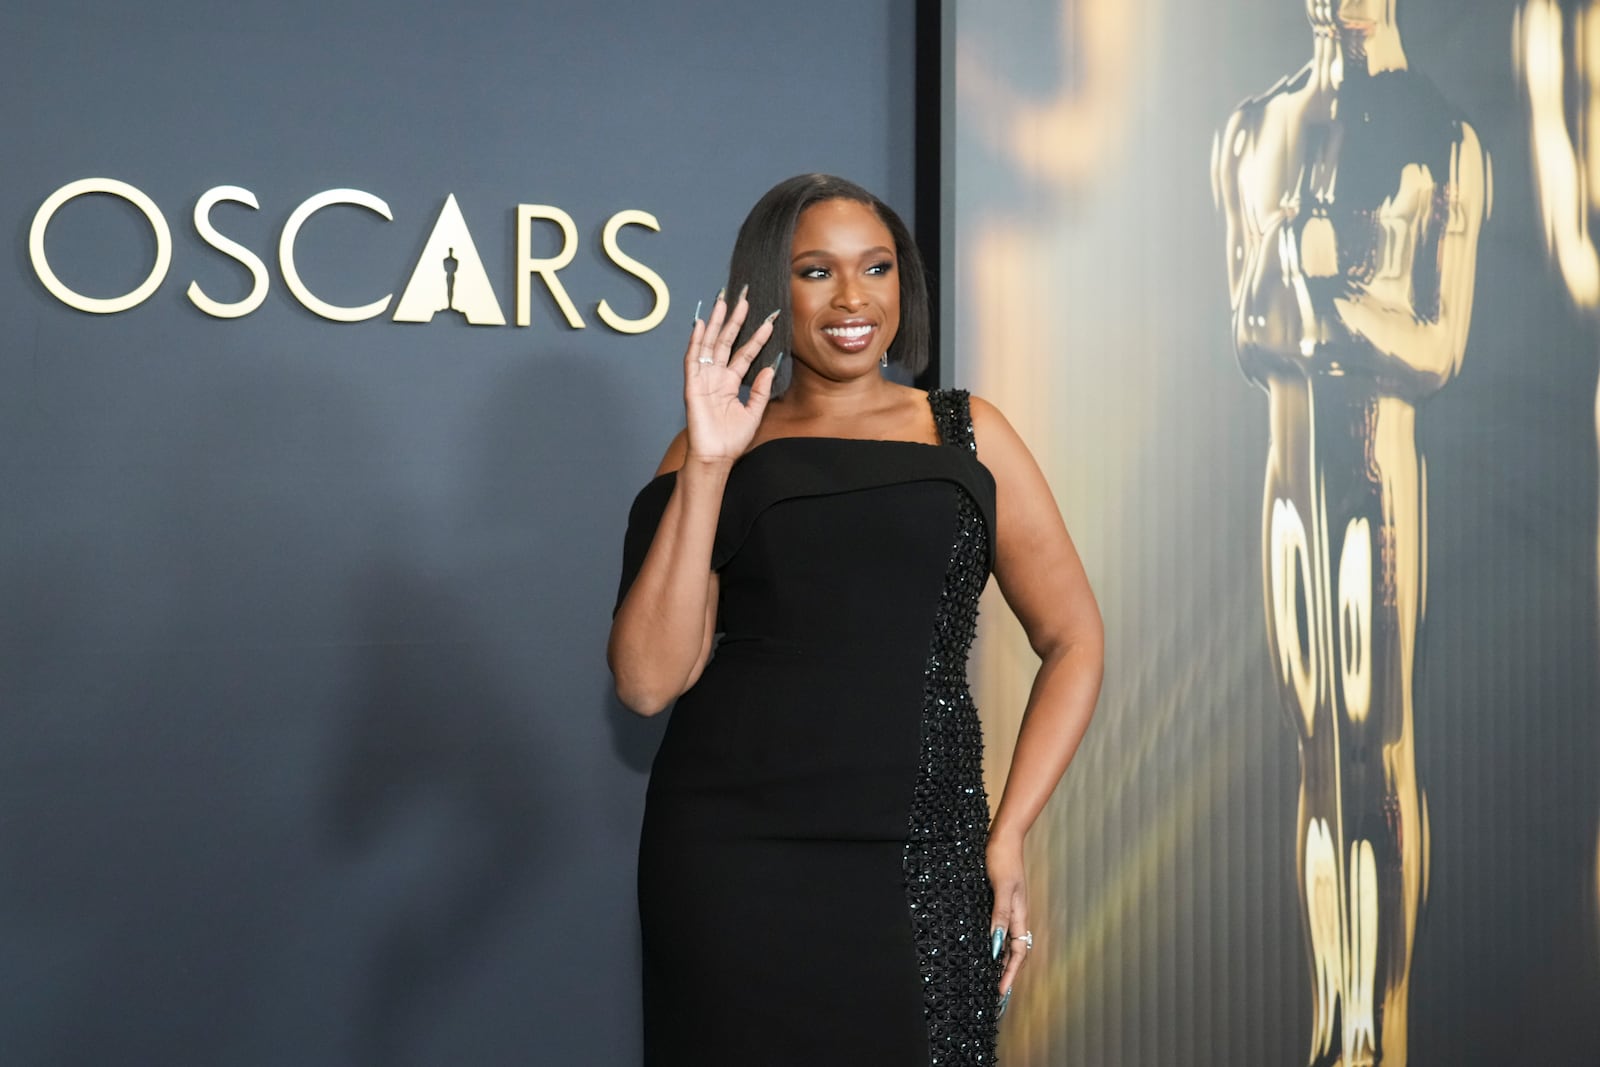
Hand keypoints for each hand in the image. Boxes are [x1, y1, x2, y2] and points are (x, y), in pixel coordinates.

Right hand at [682, 287, 779, 465]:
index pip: (745, 353)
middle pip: (726, 342)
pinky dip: (695, 341)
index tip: (770, 320)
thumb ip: (762, 390)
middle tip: (744, 298)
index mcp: (730, 383)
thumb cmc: (732, 441)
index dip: (757, 337)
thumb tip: (770, 366)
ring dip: (715, 323)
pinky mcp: (692, 385)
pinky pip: (692, 359)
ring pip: (709, 344)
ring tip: (723, 301)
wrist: (716, 457)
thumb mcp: (754, 413)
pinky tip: (699, 324)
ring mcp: (703, 379)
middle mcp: (716, 377)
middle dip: (735, 320)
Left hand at [987, 830, 1028, 1013]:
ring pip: (1011, 942)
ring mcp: (1011, 908)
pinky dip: (997, 944)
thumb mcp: (1001, 888)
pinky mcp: (1002, 901)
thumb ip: (1000, 915)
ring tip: (992, 977)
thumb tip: (997, 945)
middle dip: (1009, 974)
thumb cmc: (1001, 859)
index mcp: (1020, 915)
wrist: (1004, 837)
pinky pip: (1003, 930)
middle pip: (1017, 952)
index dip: (1010, 974)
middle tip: (997, 993)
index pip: (1018, 953)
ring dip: (1003, 961)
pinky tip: (987, 947)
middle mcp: (1017, 915)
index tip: (1000, 992)